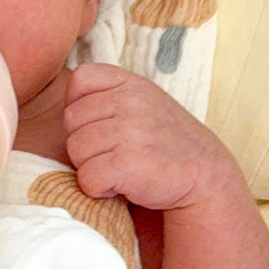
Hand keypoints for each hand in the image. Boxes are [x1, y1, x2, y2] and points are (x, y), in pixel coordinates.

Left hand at [62, 63, 233, 209]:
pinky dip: (99, 189)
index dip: (82, 106)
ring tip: (121, 167)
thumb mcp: (141, 103)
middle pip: (70, 120)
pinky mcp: (127, 164)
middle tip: (116, 152)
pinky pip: (87, 178)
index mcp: (130, 82)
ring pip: (75, 151)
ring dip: (92, 166)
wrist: (203, 176)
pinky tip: (122, 184)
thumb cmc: (162, 141)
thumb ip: (106, 95)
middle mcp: (130, 102)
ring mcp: (130, 131)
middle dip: (86, 141)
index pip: (79, 79)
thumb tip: (65, 105)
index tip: (104, 124)